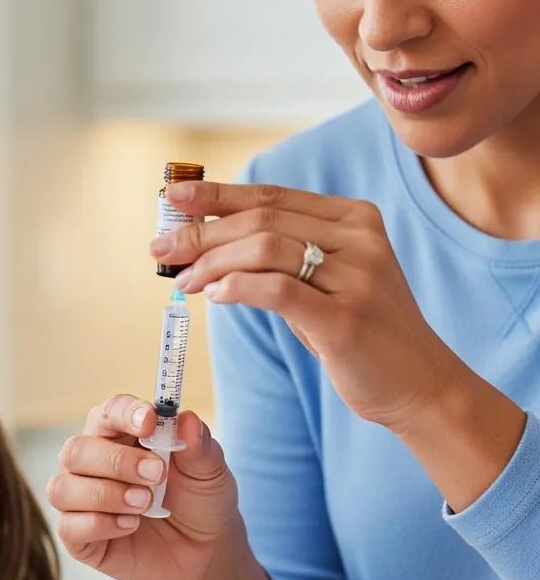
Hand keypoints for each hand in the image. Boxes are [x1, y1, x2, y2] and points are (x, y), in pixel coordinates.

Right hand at [46, 395, 240, 579]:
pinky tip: (130, 526)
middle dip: (117, 462)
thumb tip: (187, 420)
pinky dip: (101, 524)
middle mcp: (92, 463)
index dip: (124, 413)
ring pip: (63, 488)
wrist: (204, 552)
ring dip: (107, 495)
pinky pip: (68, 526)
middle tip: (157, 475)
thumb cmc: (199, 503)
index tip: (150, 421)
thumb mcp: (210, 473)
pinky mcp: (78, 536)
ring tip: (145, 504)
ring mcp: (80, 500)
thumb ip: (199, 446)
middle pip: (76, 449)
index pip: (108, 412)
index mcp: (121, 435)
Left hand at [153, 180, 459, 432]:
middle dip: (202, 232)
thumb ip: (282, 260)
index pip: (271, 196)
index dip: (217, 195)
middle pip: (262, 220)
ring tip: (184, 281)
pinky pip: (280, 291)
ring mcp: (356, 276)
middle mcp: (359, 239)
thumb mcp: (327, 283)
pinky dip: (239, 287)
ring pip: (266, 249)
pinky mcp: (346, 319)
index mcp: (354, 219)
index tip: (172, 197)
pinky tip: (215, 295)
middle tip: (161, 248)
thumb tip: (209, 250)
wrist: (419, 384)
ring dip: (213, 262)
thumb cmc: (361, 335)